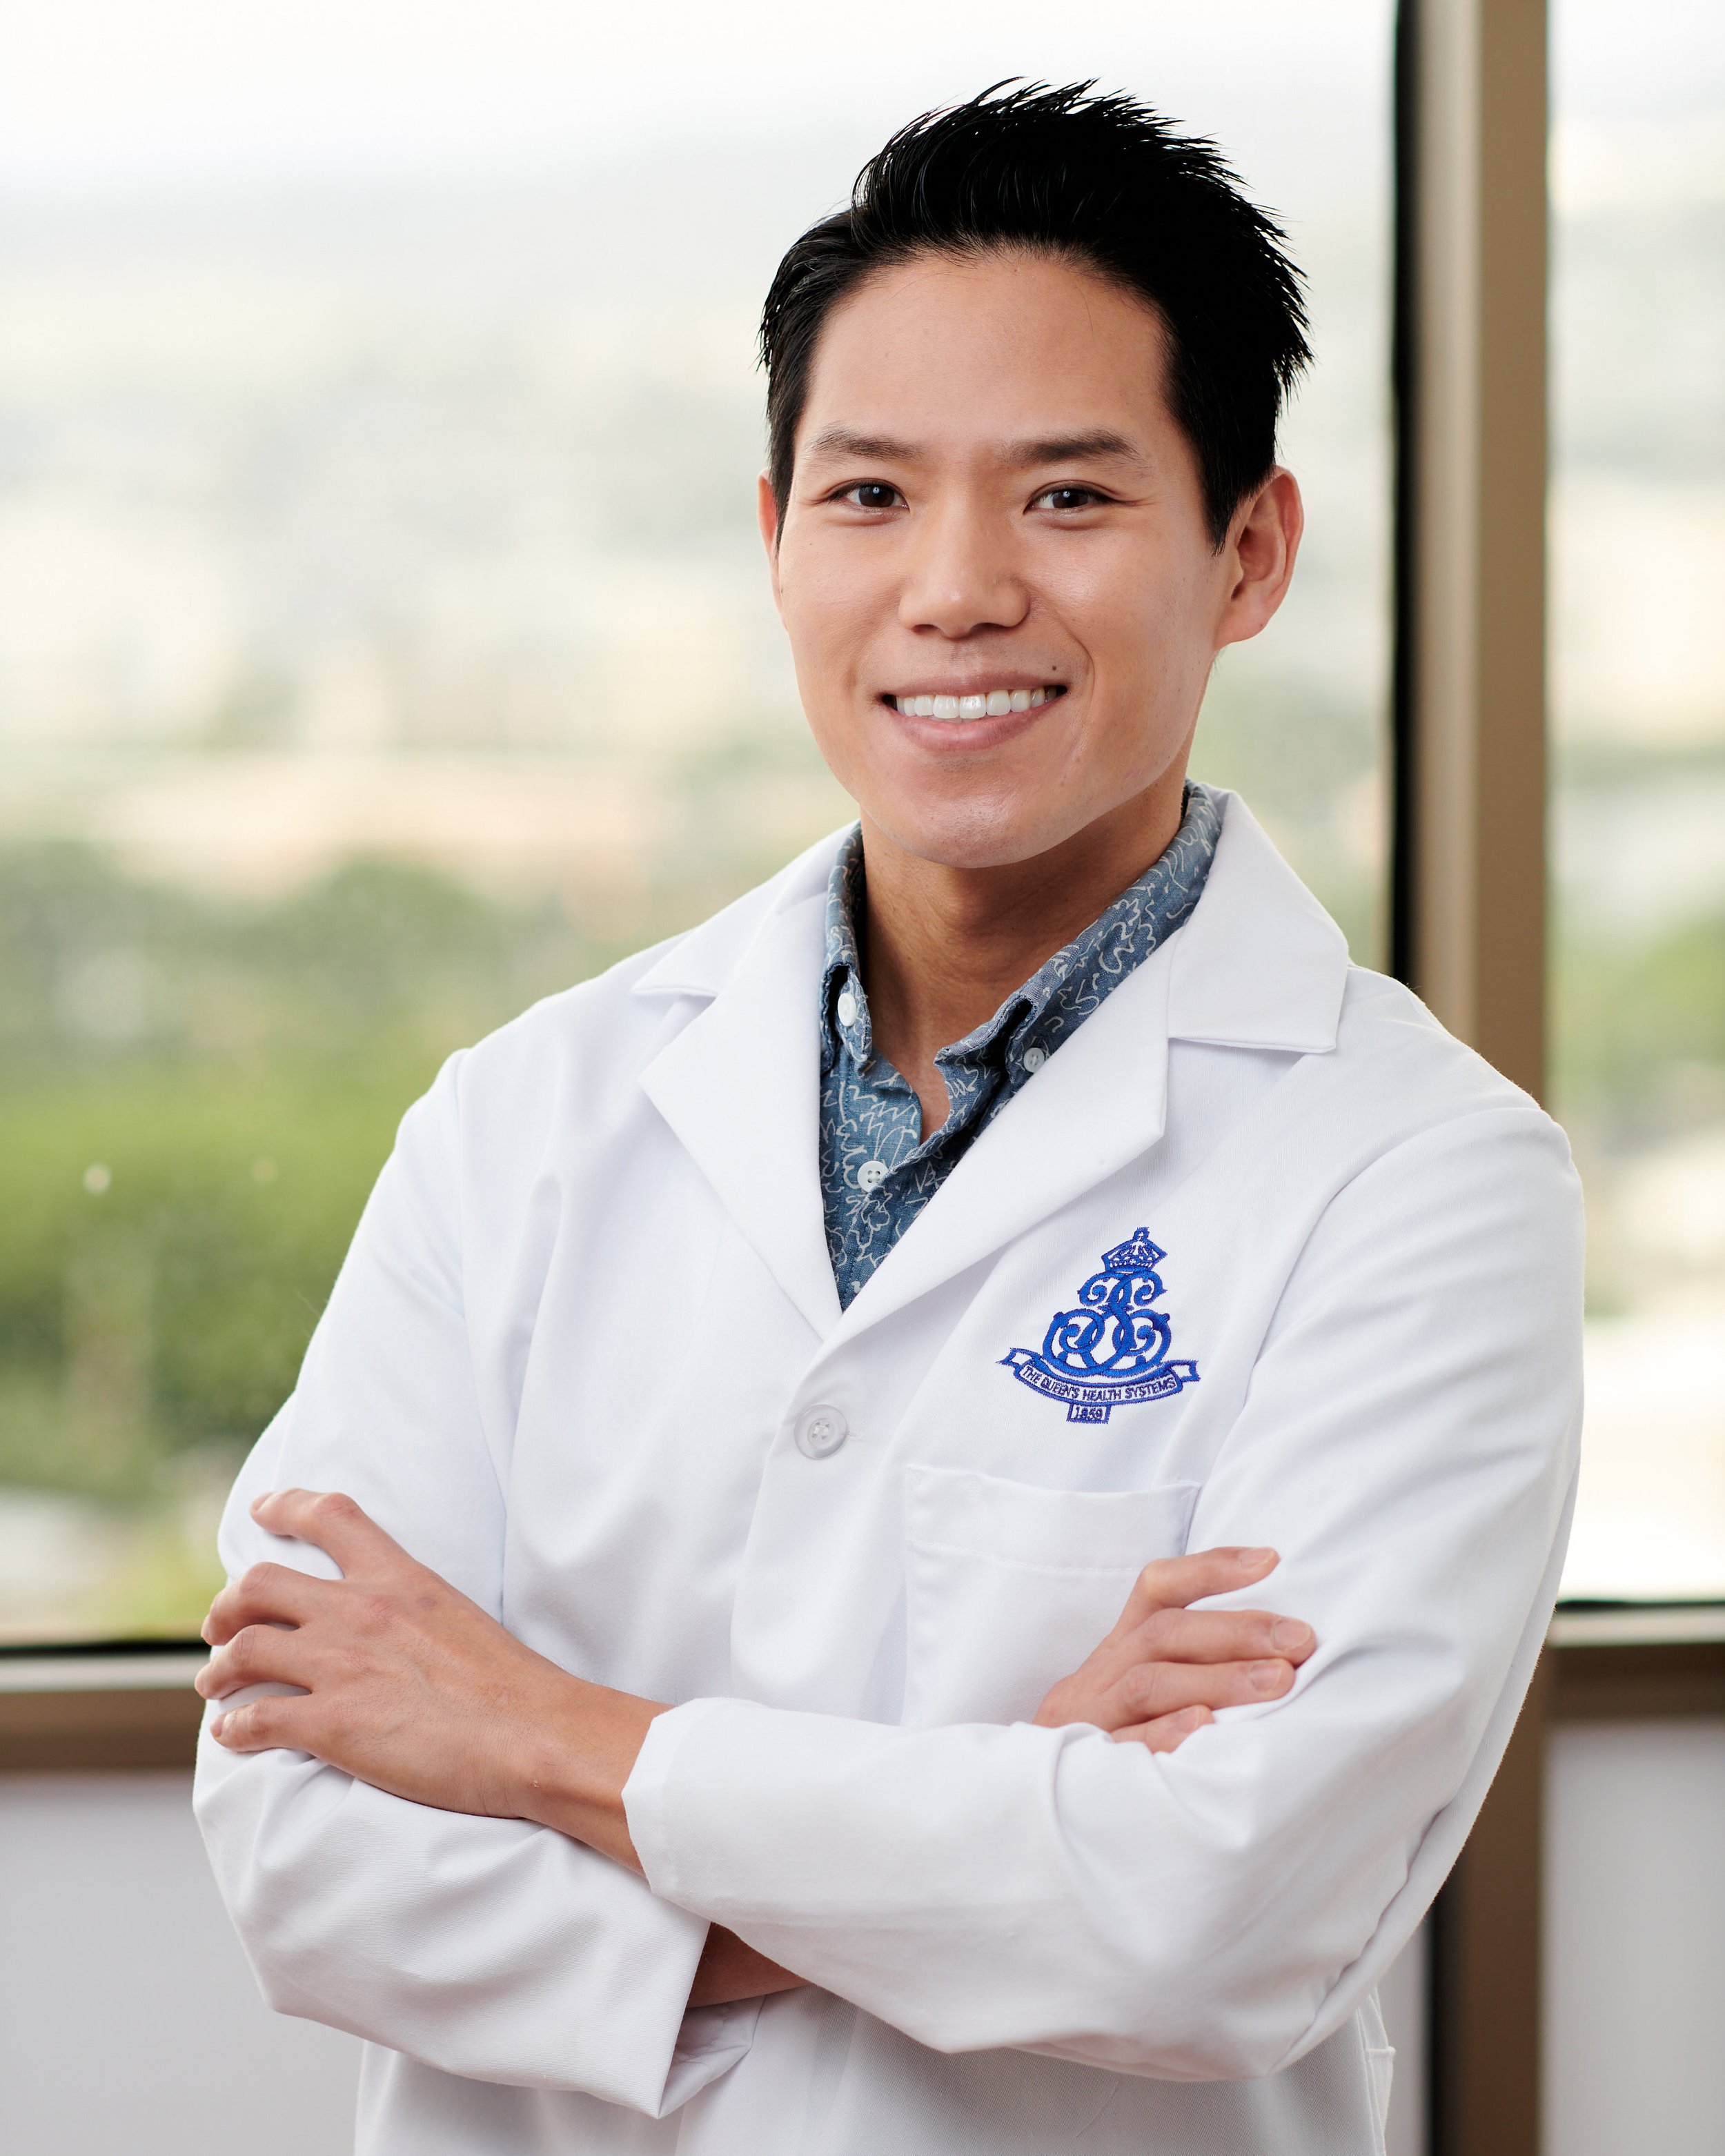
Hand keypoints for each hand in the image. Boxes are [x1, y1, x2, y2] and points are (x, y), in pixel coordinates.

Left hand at [196, 1489, 660, 1869]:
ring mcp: (340, 1665)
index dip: (286, 1507)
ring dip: (217, 1669)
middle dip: (227, 1605)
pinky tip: (231, 1736)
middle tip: (220, 1625)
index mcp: (400, 1577)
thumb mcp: (460, 1615)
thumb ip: (414, 1609)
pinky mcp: (330, 1724)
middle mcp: (360, 1610)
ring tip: (215, 1684)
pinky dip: (232, 1727)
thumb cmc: (513, 1685)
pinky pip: (253, 1718)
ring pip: (242, 1650)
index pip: (329, 1516)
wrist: (534, 1735)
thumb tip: (395, 1628)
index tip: (262, 1511)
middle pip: (259, 1584)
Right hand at [1033, 1546, 1313, 1751]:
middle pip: (1163, 1634)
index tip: (1271, 1560)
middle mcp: (1097, 1678)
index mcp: (1114, 1654)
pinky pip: (1124, 1747)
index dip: (1210, 1569)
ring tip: (1278, 1681)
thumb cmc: (1107, 1751)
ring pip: (1148, 1683)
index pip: (1155, 1590)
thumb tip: (1276, 1655)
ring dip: (1219, 1679)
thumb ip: (1184, 1673)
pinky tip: (1205, 1728)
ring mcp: (1086, 1721)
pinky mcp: (1081, 1768)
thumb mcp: (1133, 1703)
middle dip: (1237, 1631)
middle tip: (1299, 1640)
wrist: (1017, 1812)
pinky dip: (1165, 1734)